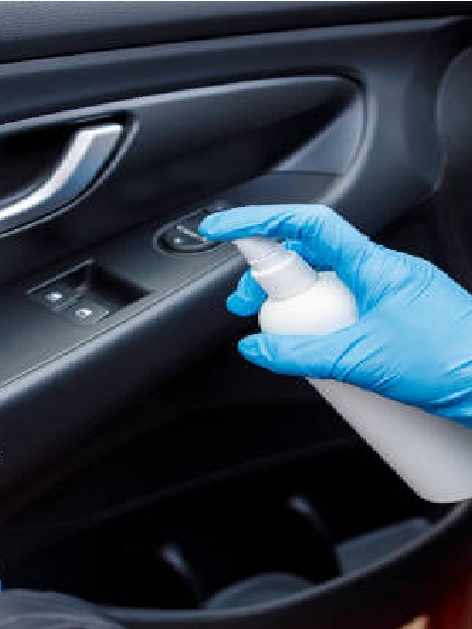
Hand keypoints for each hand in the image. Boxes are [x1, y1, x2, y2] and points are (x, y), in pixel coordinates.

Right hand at [200, 204, 471, 425]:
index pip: (306, 224)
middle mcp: (383, 270)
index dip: (258, 220)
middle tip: (245, 306)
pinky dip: (323, 318)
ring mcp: (393, 292)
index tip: (222, 229)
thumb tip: (256, 347)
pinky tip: (318, 346)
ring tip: (282, 335)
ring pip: (329, 282)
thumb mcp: (359, 360)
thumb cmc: (454, 365)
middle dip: (268, 276)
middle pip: (309, 255)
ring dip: (296, 301)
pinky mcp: (399, 315)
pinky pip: (348, 304)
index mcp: (374, 265)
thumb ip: (299, 353)